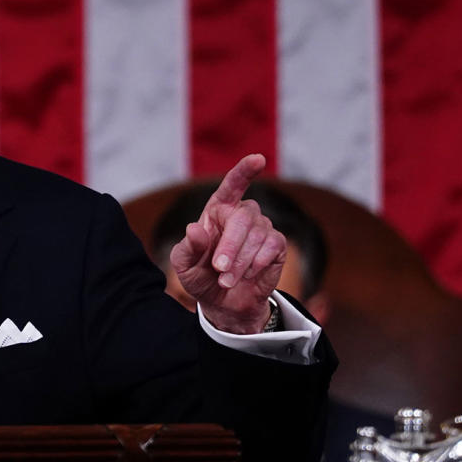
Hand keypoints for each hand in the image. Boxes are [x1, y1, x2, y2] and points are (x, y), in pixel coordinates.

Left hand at [170, 154, 284, 333]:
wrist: (223, 302)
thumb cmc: (200, 276)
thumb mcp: (184, 265)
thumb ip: (188, 248)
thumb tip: (194, 228)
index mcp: (217, 210)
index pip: (232, 185)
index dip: (244, 171)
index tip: (258, 159)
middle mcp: (241, 214)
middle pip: (242, 217)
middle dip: (231, 245)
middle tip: (220, 269)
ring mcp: (261, 228)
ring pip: (257, 235)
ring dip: (241, 262)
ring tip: (227, 280)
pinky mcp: (276, 245)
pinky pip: (272, 246)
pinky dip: (258, 263)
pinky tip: (248, 275)